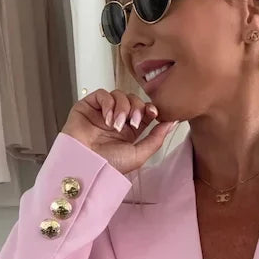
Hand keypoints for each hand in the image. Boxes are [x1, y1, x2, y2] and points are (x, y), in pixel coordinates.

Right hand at [62, 89, 177, 175]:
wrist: (86, 165)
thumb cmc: (109, 165)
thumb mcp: (139, 154)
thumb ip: (156, 138)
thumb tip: (172, 122)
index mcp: (130, 131)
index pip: (144, 111)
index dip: (150, 108)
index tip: (154, 113)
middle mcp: (117, 119)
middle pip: (133, 100)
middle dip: (137, 108)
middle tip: (134, 123)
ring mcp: (102, 112)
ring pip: (119, 95)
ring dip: (122, 108)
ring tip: (117, 125)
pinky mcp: (88, 106)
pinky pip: (102, 94)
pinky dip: (108, 104)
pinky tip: (107, 119)